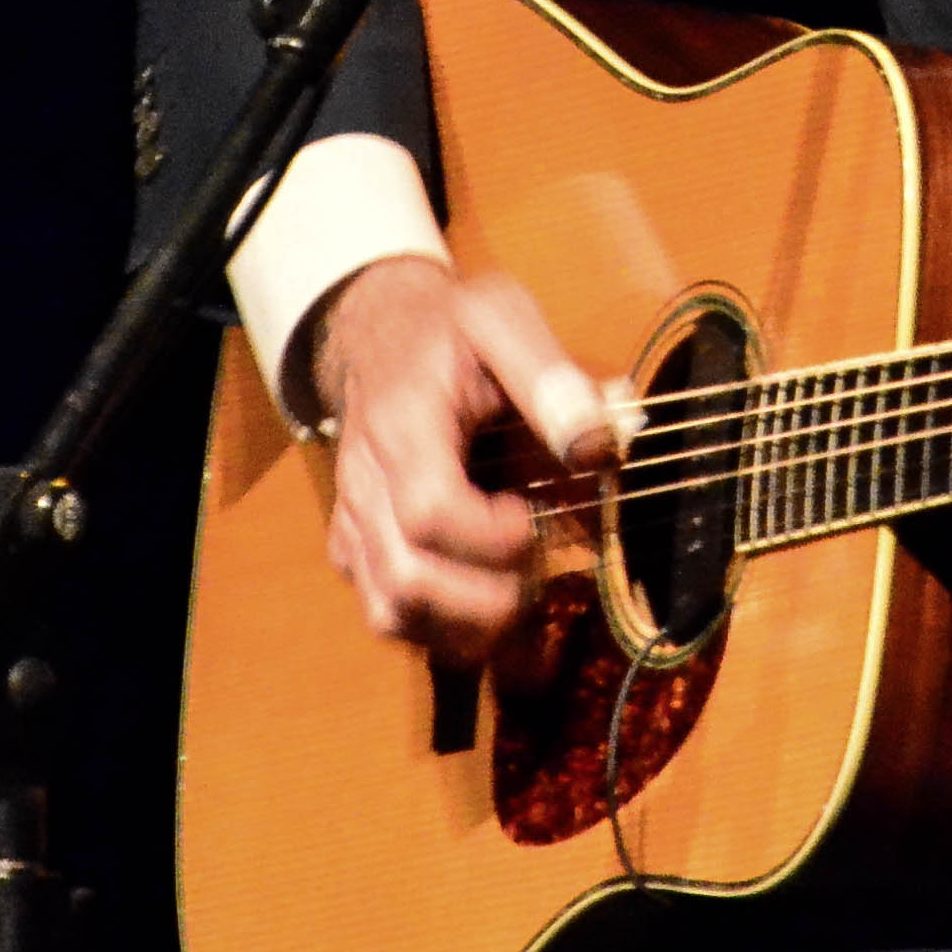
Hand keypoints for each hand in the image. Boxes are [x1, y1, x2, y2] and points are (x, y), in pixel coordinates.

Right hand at [304, 254, 617, 661]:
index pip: (429, 512)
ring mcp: (355, 524)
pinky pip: (387, 616)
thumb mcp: (501, 319)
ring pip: (392, 614)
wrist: (378, 333)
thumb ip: (550, 376)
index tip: (535, 520)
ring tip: (522, 603)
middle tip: (541, 576)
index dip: (492, 538)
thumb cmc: (447, 331)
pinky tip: (490, 610)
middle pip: (408, 583)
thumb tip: (595, 447)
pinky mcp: (357, 549)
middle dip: (489, 602)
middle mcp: (365, 487)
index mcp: (403, 427)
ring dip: (467, 629)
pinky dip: (442, 632)